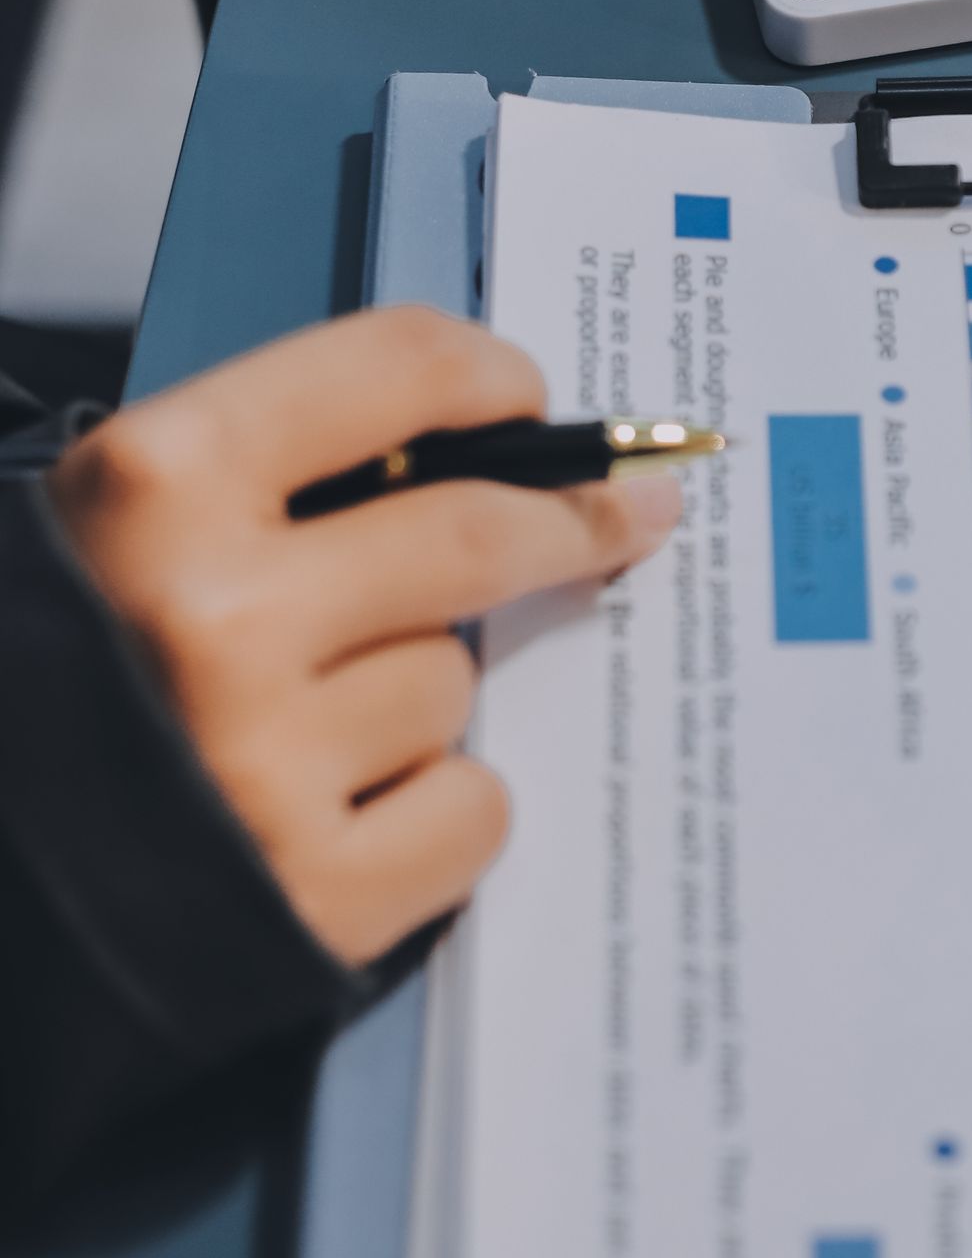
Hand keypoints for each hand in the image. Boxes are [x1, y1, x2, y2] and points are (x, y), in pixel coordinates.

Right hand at [46, 308, 677, 966]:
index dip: (489, 375)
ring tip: (319, 726)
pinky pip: (468, 809)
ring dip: (426, 694)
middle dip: (572, 521)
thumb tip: (489, 449)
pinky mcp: (311, 891)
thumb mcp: (123, 524)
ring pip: (454, 682)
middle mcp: (213, 613)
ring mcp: (264, 759)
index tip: (533, 402)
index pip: (393, 367)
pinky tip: (350, 813)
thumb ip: (280, 473)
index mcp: (158, 485)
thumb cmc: (54, 680)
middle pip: (476, 530)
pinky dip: (438, 810)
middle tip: (629, 516)